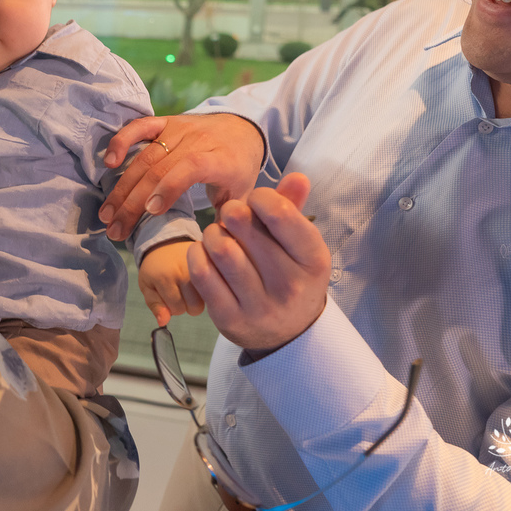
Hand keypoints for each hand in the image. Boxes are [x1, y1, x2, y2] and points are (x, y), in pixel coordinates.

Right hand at [99, 114, 265, 240]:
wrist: (242, 128)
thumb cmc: (239, 169)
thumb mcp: (242, 197)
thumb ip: (230, 222)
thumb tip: (214, 252)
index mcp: (222, 160)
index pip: (192, 168)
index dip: (170, 187)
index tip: (152, 212)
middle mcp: (198, 140)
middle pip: (159, 168)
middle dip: (133, 201)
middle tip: (115, 230)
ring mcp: (179, 129)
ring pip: (144, 156)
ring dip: (121, 187)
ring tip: (107, 214)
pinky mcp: (165, 122)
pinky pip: (139, 127)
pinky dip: (121, 142)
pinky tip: (108, 163)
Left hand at [138, 239, 204, 325]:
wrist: (166, 242)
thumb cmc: (155, 268)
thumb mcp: (147, 286)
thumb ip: (155, 305)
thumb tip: (163, 322)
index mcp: (165, 278)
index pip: (177, 310)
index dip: (172, 306)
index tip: (169, 294)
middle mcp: (185, 272)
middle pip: (195, 308)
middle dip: (187, 304)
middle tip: (180, 291)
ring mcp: (201, 267)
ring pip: (207, 300)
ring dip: (198, 298)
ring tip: (189, 286)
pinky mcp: (211, 262)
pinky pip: (216, 287)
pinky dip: (209, 288)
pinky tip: (201, 281)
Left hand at [187, 173, 329, 351]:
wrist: (289, 334)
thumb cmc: (291, 275)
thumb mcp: (301, 244)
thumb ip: (293, 208)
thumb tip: (297, 176)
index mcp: (313, 260)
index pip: (280, 213)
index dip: (259, 197)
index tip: (256, 201)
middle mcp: (290, 285)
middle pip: (242, 224)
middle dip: (231, 212)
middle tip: (231, 217)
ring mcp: (259, 306)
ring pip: (219, 247)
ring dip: (212, 232)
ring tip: (218, 234)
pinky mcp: (230, 319)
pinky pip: (201, 272)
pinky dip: (197, 253)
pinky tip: (205, 252)